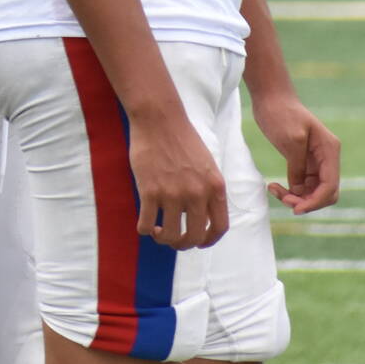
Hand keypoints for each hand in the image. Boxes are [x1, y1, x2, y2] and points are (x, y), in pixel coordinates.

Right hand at [128, 105, 227, 248]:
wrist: (159, 119)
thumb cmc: (182, 138)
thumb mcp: (207, 164)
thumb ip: (208, 189)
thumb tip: (202, 215)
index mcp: (215, 186)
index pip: (220, 227)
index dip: (209, 240)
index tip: (198, 241)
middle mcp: (197, 193)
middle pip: (195, 237)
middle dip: (184, 244)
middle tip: (174, 239)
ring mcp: (173, 193)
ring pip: (171, 236)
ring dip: (163, 239)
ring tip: (158, 231)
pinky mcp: (150, 191)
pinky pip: (147, 225)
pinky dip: (145, 230)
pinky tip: (145, 224)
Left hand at [253, 94, 340, 214]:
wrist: (270, 98)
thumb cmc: (281, 113)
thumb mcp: (291, 139)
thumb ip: (298, 166)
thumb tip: (300, 190)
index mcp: (330, 150)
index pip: (330, 185)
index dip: (316, 201)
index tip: (295, 208)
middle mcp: (327, 158)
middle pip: (325, 193)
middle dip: (307, 201)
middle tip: (283, 199)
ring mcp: (316, 161)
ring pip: (312, 192)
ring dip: (295, 198)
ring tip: (273, 189)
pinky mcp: (303, 163)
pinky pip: (302, 186)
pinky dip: (290, 191)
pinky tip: (273, 186)